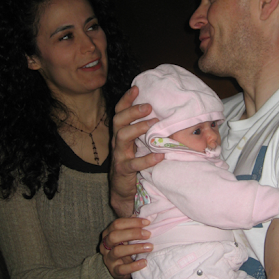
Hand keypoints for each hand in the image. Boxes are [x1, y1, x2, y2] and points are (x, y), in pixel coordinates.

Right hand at [99, 217, 151, 278]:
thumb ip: (132, 228)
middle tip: (148, 234)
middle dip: (132, 233)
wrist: (118, 269)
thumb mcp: (126, 237)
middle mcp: (105, 245)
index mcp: (108, 233)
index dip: (132, 222)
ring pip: (118, 251)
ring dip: (135, 248)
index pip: (117, 224)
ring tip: (149, 247)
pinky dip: (134, 266)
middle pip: (114, 236)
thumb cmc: (124, 248)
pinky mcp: (114, 271)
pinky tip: (144, 262)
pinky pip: (122, 269)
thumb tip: (144, 217)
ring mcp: (108, 258)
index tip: (147, 222)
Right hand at [110, 86, 164, 216]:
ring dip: (138, 129)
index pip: (119, 112)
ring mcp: (119, 156)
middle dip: (132, 112)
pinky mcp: (124, 170)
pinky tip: (160, 155)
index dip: (126, 100)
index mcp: (120, 134)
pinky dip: (147, 159)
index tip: (136, 88)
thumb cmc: (133, 163)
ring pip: (122, 137)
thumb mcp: (136, 144)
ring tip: (154, 124)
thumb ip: (143, 131)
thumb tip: (161, 114)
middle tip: (149, 106)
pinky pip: (134, 164)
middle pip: (118, 121)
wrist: (123, 190)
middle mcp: (117, 142)